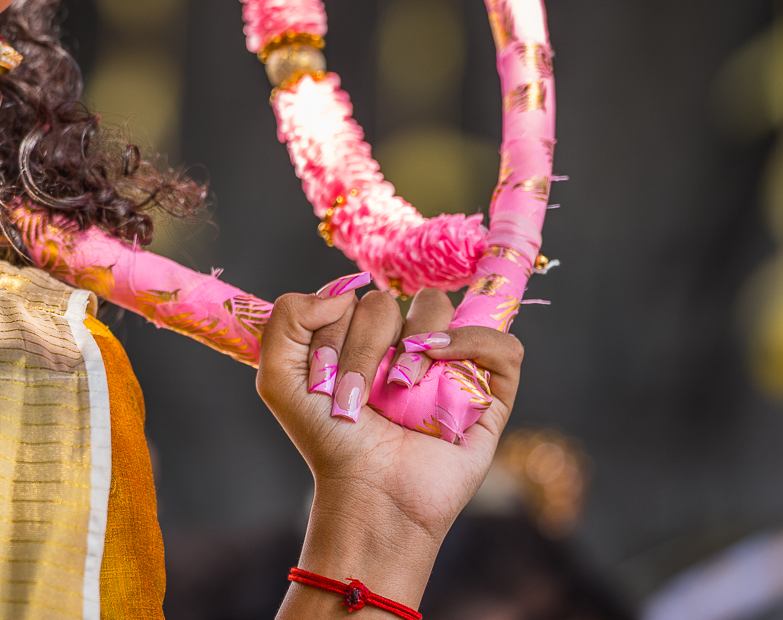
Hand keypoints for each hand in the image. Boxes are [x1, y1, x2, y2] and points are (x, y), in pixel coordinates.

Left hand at [257, 281, 524, 599]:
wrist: (368, 493)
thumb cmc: (328, 440)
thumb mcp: (279, 378)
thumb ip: (287, 317)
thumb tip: (344, 289)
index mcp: (359, 336)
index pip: (349, 296)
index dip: (331, 331)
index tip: (321, 376)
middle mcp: (404, 343)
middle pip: (386, 302)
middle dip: (362, 348)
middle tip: (354, 395)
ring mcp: (447, 363)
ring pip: (437, 307)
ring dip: (410, 344)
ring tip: (399, 388)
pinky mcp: (490, 392)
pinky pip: (502, 345)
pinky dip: (473, 340)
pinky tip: (440, 360)